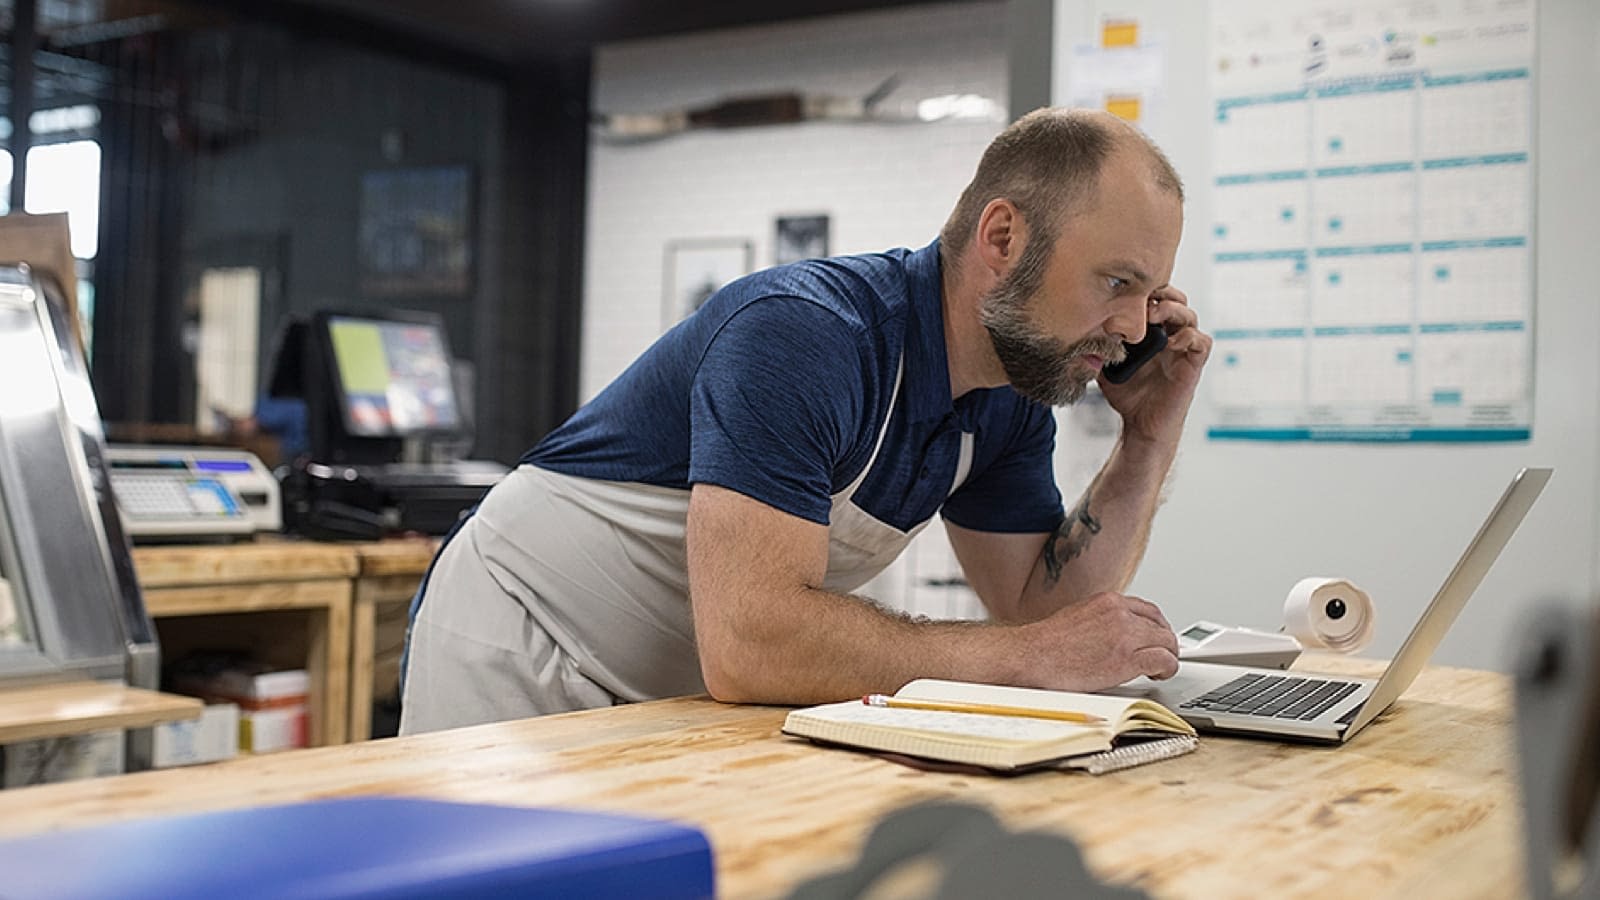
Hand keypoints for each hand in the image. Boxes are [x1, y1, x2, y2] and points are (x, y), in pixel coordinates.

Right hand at [1018, 590, 1179, 690]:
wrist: (1033, 657)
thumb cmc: (1047, 645)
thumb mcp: (1078, 617)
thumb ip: (1102, 621)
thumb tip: (1113, 634)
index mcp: (1108, 601)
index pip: (1147, 610)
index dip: (1155, 627)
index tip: (1153, 639)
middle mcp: (1120, 613)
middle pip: (1160, 625)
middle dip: (1163, 642)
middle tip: (1160, 656)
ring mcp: (1126, 634)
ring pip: (1167, 642)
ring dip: (1167, 656)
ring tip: (1158, 668)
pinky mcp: (1128, 658)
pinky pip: (1164, 660)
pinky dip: (1166, 669)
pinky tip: (1157, 675)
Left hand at [1098, 285, 1211, 447]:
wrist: (1139, 424)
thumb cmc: (1126, 394)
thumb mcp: (1104, 363)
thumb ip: (1097, 345)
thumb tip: (1077, 327)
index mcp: (1152, 331)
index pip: (1157, 299)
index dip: (1147, 290)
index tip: (1129, 288)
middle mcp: (1170, 336)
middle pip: (1177, 301)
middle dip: (1163, 293)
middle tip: (1144, 298)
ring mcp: (1182, 350)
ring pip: (1190, 316)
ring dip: (1174, 310)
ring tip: (1154, 315)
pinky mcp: (1192, 366)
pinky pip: (1202, 343)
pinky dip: (1190, 337)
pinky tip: (1170, 343)